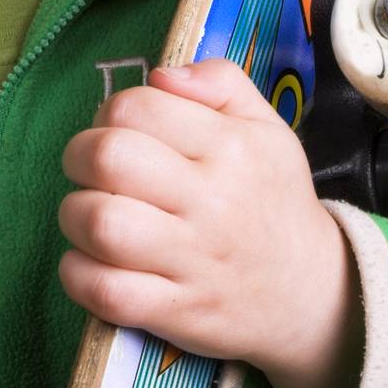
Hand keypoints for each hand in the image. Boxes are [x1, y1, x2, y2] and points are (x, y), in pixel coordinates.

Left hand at [58, 57, 363, 387]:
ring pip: (99, 225)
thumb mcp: (266, 127)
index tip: (117, 129)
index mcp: (231, 147)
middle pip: (108, 158)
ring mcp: (192, 261)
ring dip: (75, 215)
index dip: (111, 111)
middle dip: (79, 155)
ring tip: (90, 214)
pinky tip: (91, 261)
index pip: (139, 107)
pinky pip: (104, 291)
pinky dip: (78, 273)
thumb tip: (160, 75)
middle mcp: (211, 201)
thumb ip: (219, 82)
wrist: (312, 293)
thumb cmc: (273, 200)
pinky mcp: (175, 312)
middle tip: (89, 169)